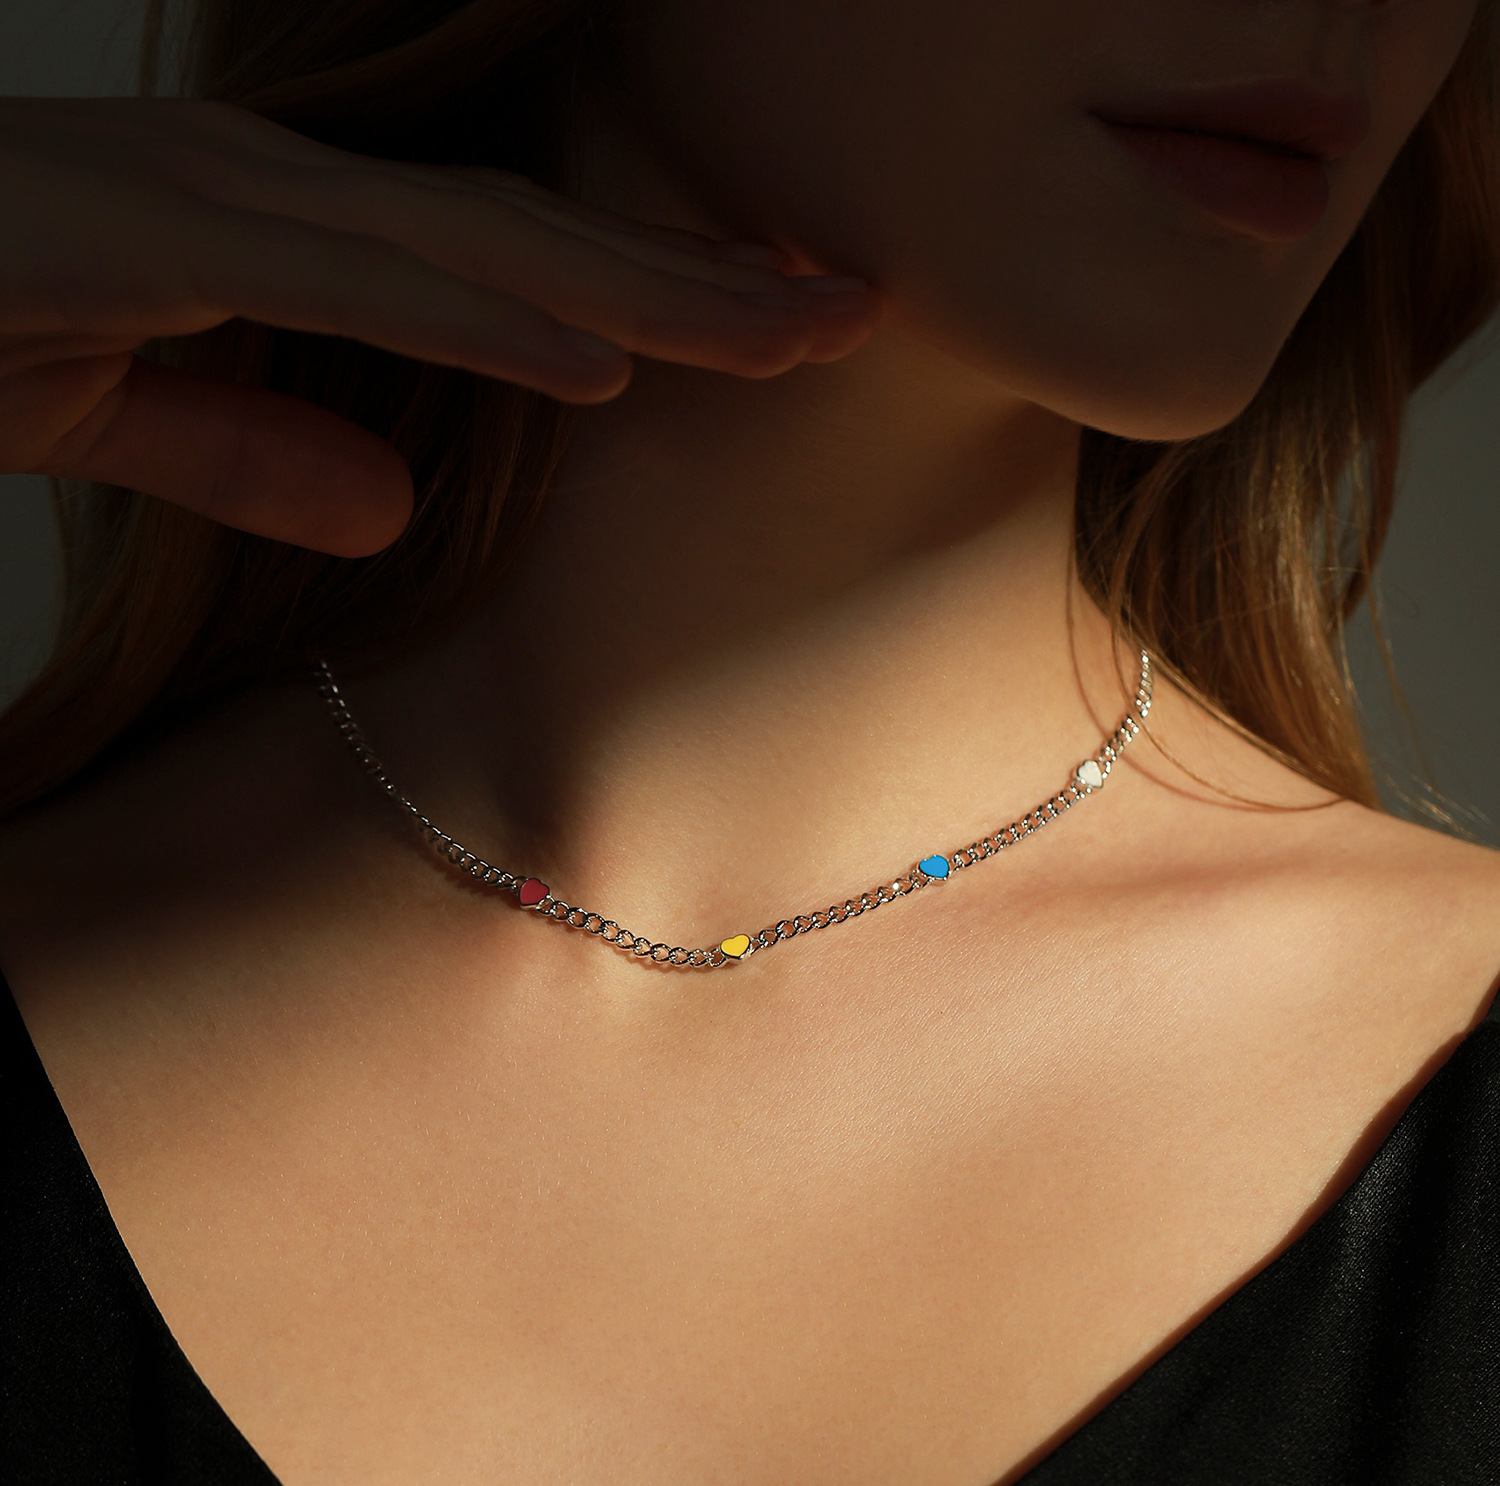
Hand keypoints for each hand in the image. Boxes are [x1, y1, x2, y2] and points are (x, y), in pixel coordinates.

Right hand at [0, 98, 878, 554]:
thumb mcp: (127, 409)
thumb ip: (253, 449)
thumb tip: (389, 509)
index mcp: (293, 233)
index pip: (518, 264)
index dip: (655, 294)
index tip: (777, 329)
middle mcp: (283, 196)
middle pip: (541, 241)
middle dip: (702, 280)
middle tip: (850, 313)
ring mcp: (220, 201)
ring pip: (482, 246)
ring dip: (642, 291)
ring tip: (785, 329)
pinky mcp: (145, 233)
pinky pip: (349, 280)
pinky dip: (480, 318)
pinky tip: (596, 357)